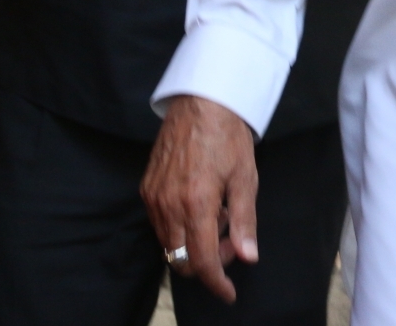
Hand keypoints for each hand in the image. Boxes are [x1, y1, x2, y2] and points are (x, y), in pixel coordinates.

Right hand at [141, 96, 259, 303]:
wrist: (200, 102)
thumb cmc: (227, 137)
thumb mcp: (246, 178)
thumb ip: (245, 221)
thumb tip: (249, 257)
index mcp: (197, 204)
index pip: (202, 262)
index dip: (216, 283)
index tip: (228, 293)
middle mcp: (169, 205)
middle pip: (182, 261)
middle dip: (208, 262)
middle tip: (232, 238)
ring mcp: (154, 197)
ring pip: (169, 245)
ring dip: (193, 244)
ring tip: (219, 216)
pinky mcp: (146, 188)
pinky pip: (160, 224)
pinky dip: (180, 227)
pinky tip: (201, 206)